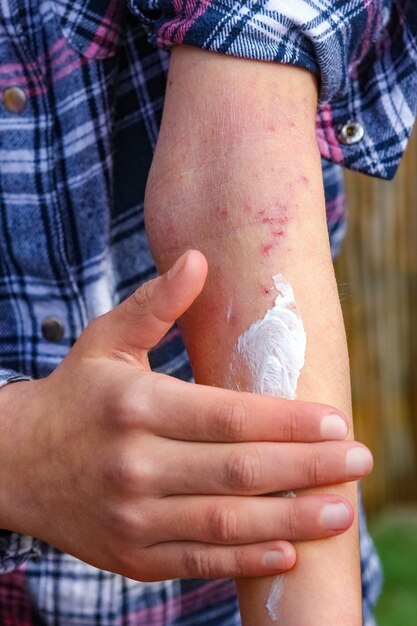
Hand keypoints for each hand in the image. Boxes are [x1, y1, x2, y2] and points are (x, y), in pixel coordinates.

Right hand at [0, 250, 372, 580]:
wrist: (14, 462)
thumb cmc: (75, 394)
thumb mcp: (106, 341)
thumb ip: (156, 304)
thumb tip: (198, 258)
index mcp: (135, 406)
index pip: (228, 416)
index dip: (288, 422)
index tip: (338, 422)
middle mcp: (135, 464)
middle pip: (238, 471)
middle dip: (308, 469)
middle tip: (361, 462)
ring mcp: (131, 517)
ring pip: (226, 524)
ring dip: (292, 518)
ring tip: (342, 509)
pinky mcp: (130, 555)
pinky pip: (198, 561)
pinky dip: (246, 557)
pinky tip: (288, 547)